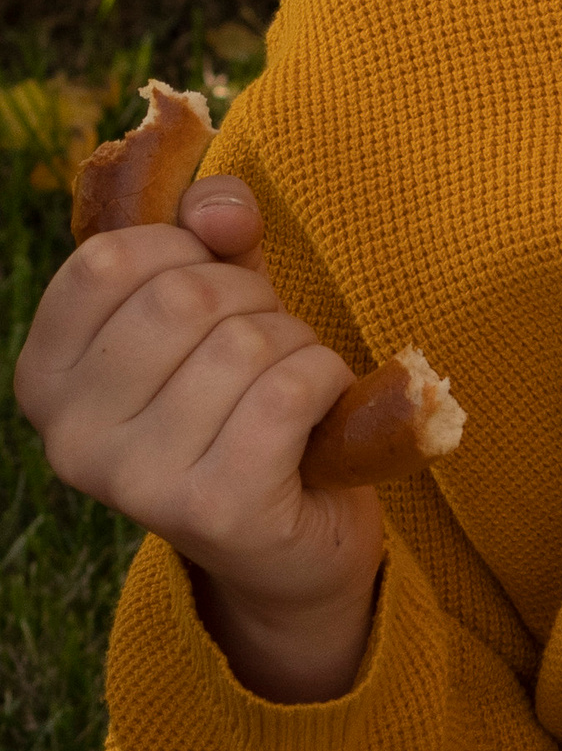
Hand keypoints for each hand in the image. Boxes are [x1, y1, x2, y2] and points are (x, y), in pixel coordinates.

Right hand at [13, 176, 383, 701]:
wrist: (292, 542)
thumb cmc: (242, 405)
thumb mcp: (216, 304)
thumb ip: (208, 237)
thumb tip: (221, 208)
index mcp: (46, 380)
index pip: (104, 260)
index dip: (184, 250)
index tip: (212, 286)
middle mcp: (70, 439)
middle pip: (183, 297)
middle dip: (253, 300)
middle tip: (267, 346)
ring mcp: (135, 482)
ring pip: (243, 344)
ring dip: (295, 346)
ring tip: (290, 389)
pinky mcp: (214, 509)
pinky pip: (286, 390)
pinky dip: (325, 380)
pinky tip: (320, 413)